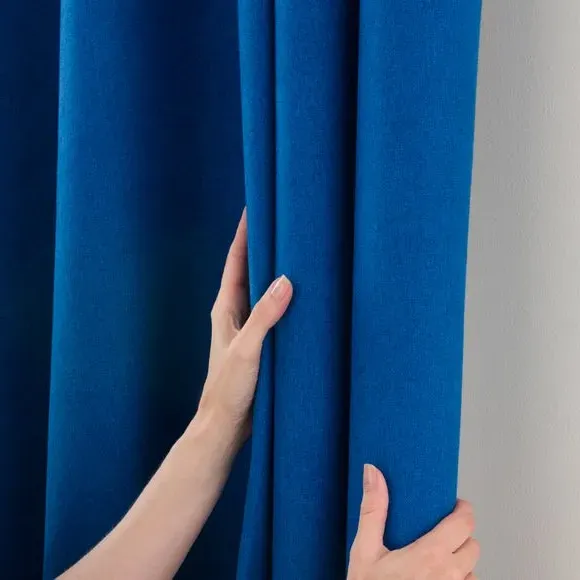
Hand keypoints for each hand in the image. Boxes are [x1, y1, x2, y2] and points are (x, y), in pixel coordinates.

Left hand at [196, 208, 292, 446]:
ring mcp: (249, 327)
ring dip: (276, 272)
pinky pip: (274, 311)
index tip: (254, 208)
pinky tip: (305, 297)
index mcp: (226, 308)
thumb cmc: (228, 388)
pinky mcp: (261, 342)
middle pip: (250, 271)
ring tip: (298, 251)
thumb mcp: (247, 350)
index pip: (235, 261)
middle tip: (284, 223)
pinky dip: (286, 299)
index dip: (244, 234)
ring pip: (263, 290)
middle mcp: (236, 313)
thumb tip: (287, 280)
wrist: (225, 424)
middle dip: (264, 246)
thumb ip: (265, 317)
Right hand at [347, 465, 479, 579]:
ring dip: (459, 563)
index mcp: (431, 555)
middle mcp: (450, 577)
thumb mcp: (365, 551)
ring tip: (435, 561)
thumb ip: (373, 509)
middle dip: (459, 535)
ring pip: (472, 571)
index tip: (454, 505)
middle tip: (440, 532)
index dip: (463, 509)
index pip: (466, 523)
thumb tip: (373, 472)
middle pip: (473, 545)